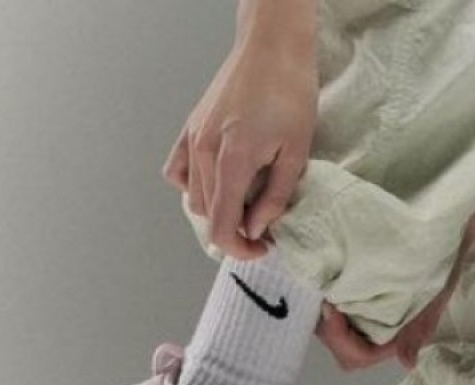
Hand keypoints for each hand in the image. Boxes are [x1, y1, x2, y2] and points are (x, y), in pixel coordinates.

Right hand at [161, 37, 318, 261]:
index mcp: (232, 162)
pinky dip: (193, 186)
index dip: (241, 249)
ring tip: (244, 203)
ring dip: (217, 210)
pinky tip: (217, 183)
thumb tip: (256, 228)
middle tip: (263, 224)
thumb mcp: (296, 152)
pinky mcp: (190, 128)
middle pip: (208, 216)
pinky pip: (179, 171)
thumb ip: (273, 197)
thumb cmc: (289, 91)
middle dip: (235, 230)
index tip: (262, 247)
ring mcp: (193, 140)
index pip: (222, 228)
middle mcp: (205, 153)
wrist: (272, 45)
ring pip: (194, 198)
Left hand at [315, 203, 474, 371]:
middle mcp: (371, 332)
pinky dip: (322, 292)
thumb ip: (419, 331)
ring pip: (328, 325)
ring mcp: (359, 314)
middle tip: (320, 291)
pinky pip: (328, 302)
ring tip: (320, 281)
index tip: (330, 307)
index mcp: (390, 340)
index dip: (340, 339)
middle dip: (326, 324)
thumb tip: (407, 363)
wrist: (442, 234)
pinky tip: (322, 273)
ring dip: (322, 308)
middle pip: (336, 344)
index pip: (356, 356)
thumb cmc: (440, 267)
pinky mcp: (351, 294)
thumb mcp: (433, 299)